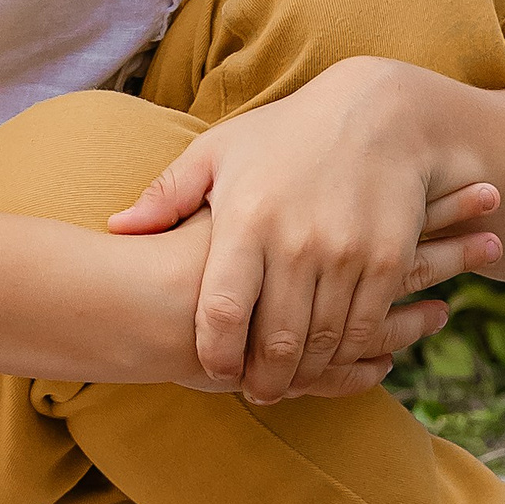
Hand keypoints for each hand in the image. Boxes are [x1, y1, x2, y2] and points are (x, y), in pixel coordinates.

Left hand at [104, 62, 502, 401]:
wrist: (379, 112)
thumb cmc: (287, 134)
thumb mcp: (220, 150)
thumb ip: (168, 195)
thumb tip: (117, 228)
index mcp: (246, 219)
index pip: (220, 312)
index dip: (215, 356)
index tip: (215, 371)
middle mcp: (295, 241)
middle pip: (274, 341)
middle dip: (263, 380)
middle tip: (256, 391)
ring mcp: (345, 254)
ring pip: (321, 343)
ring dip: (305, 374)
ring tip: (290, 382)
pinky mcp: (387, 260)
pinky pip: (364, 327)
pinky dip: (346, 353)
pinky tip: (331, 357)